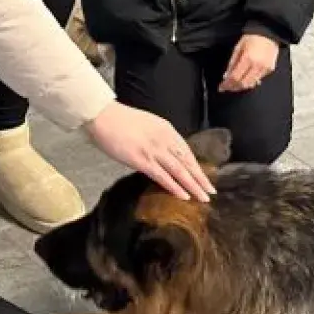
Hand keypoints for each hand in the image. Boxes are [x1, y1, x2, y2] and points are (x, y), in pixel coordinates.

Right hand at [83, 102, 214, 200]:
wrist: (103, 115)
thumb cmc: (119, 120)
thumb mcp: (146, 125)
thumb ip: (156, 138)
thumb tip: (162, 152)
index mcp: (166, 129)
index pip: (186, 151)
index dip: (197, 166)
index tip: (204, 177)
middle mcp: (164, 139)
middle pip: (187, 162)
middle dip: (201, 178)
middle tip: (211, 191)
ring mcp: (154, 150)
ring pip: (180, 171)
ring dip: (193, 186)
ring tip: (203, 198)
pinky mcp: (142, 160)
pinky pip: (163, 176)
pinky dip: (175, 187)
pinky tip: (184, 196)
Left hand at [217, 33, 279, 93]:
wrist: (268, 33)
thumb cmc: (252, 38)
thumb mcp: (238, 47)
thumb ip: (232, 62)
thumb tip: (226, 76)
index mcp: (248, 58)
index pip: (235, 77)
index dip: (227, 84)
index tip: (221, 87)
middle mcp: (257, 66)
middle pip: (243, 83)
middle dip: (233, 87)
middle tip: (226, 88)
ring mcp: (265, 69)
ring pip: (251, 84)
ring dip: (241, 86)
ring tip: (234, 85)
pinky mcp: (270, 70)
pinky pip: (258, 80)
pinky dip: (250, 82)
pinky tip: (244, 80)